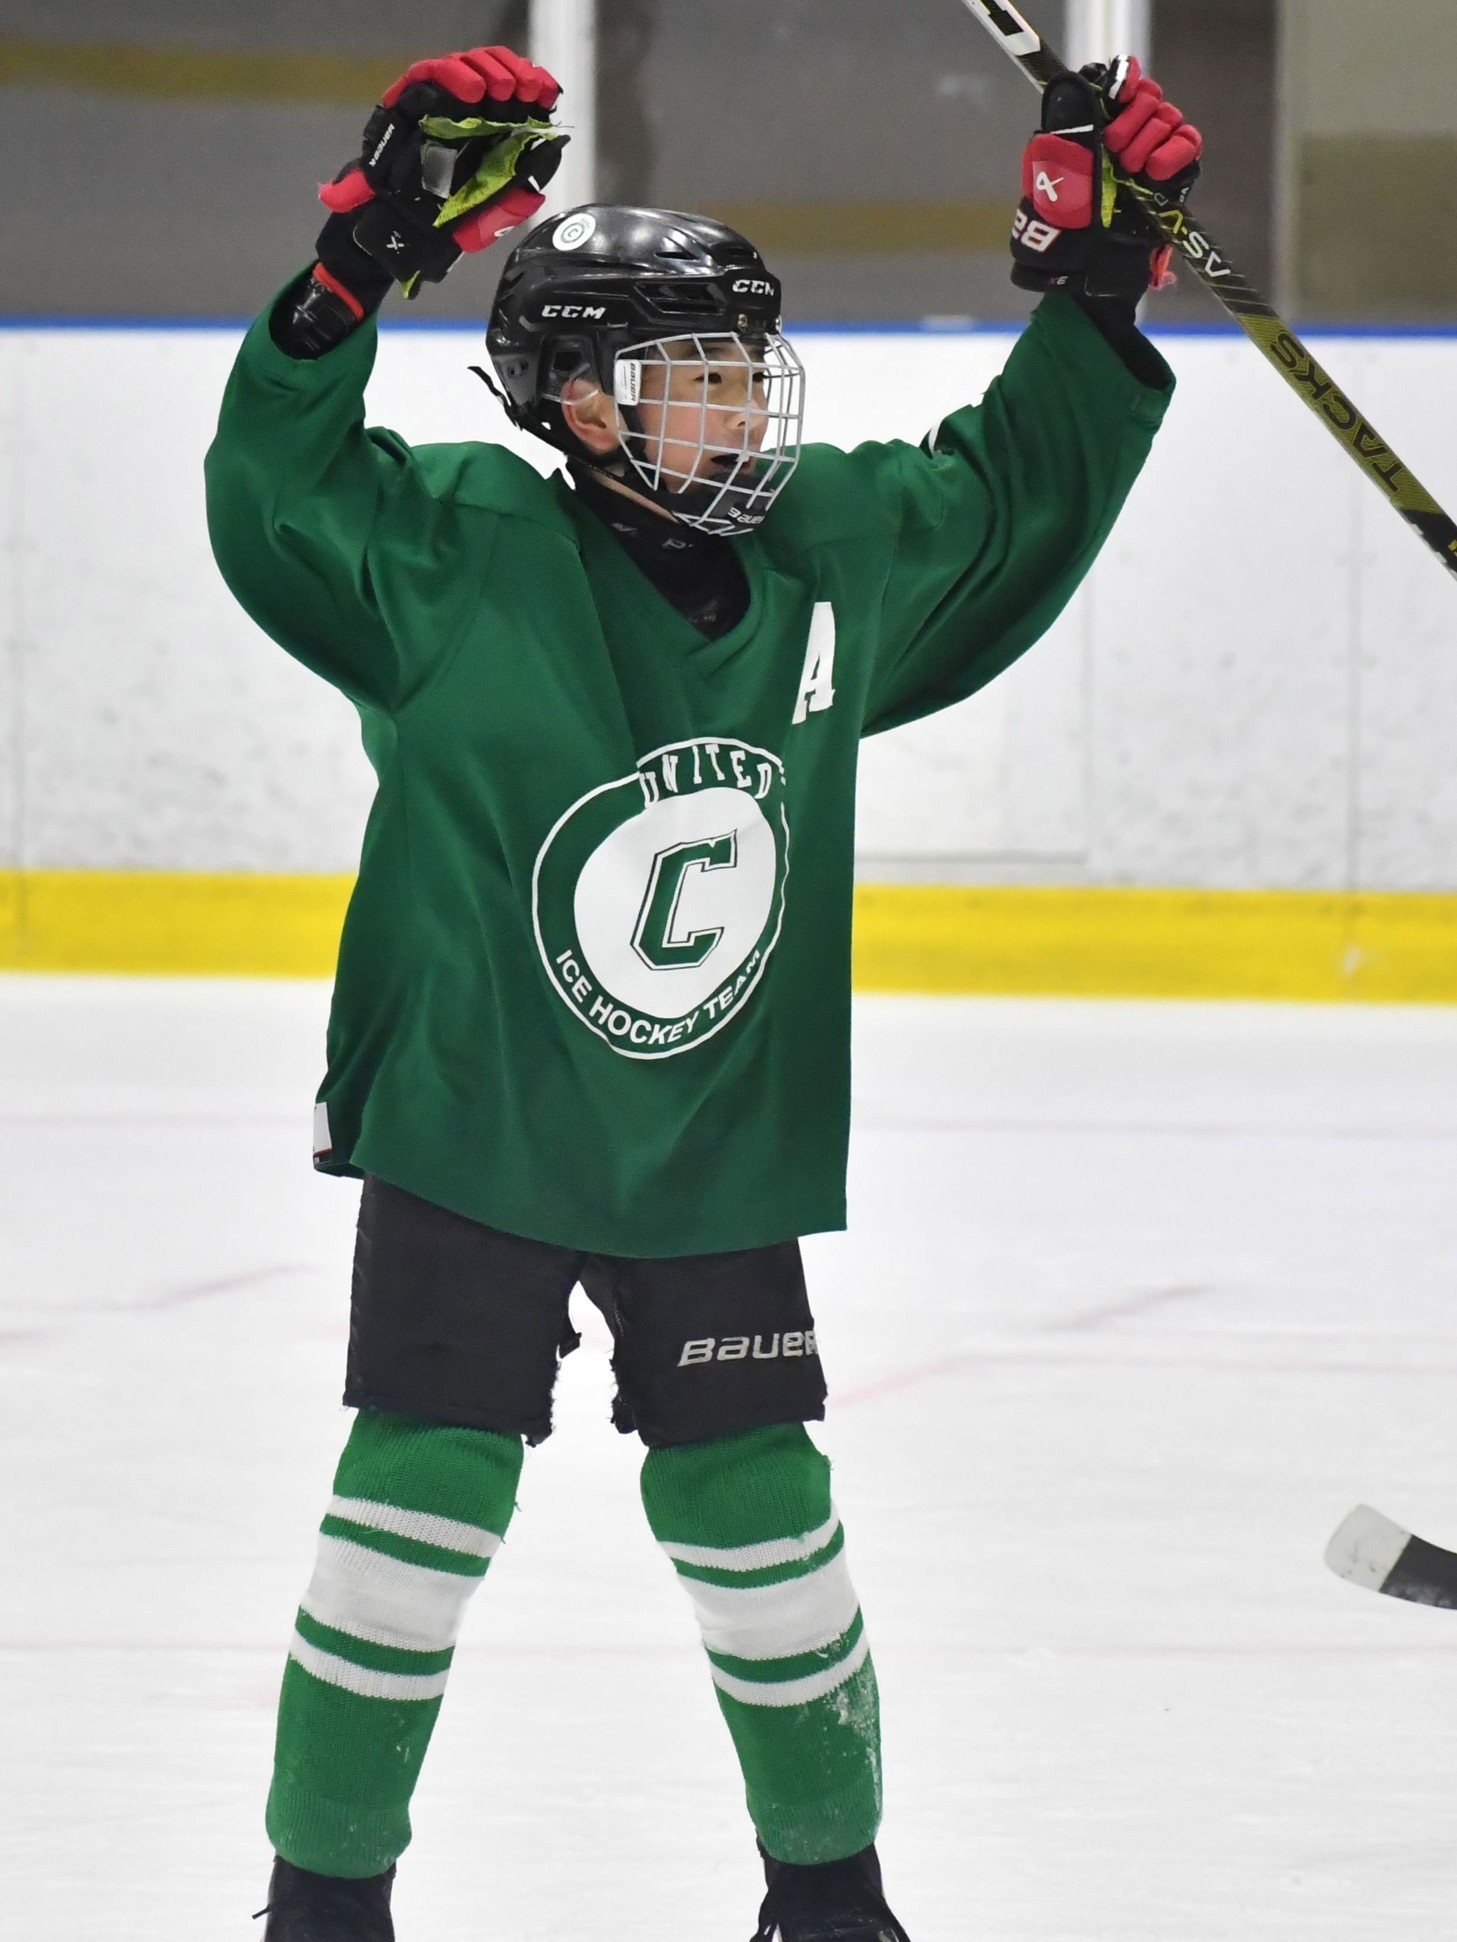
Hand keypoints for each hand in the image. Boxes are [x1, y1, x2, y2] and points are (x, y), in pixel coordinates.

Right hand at [313, 45, 566, 314]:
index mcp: (489, 137)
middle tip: (527, 89)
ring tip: (503, 89)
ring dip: (488, 70)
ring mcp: (438, 107)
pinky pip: (431, 76)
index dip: (533, 88)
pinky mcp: (409, 102)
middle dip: (516, 75)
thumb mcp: (483, 222)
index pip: (516, 99)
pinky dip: (453, 75)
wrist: (393, 235)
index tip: (547, 93)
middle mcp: (466, 116)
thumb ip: (511, 205)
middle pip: (495, 74)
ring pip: (466, 66)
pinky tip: (472, 90)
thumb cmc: (439, 225)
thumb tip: (540, 182)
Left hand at [1010, 56, 1202, 303]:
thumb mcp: (1053, 170)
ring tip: (1128, 170)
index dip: (1123, 81)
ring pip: (1168, 116)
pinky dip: (1174, 150)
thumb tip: (1071, 86)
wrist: (1089, 261)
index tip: (1115, 97)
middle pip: (1149, 95)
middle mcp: (1130, 133)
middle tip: (1113, 150)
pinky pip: (1189, 141)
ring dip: (1147, 139)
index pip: (1122, 82)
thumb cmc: (1065, 222)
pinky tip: (1154, 170)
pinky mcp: (1177, 173)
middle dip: (1131, 118)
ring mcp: (1155, 151)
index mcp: (1099, 125)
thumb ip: (1065, 127)